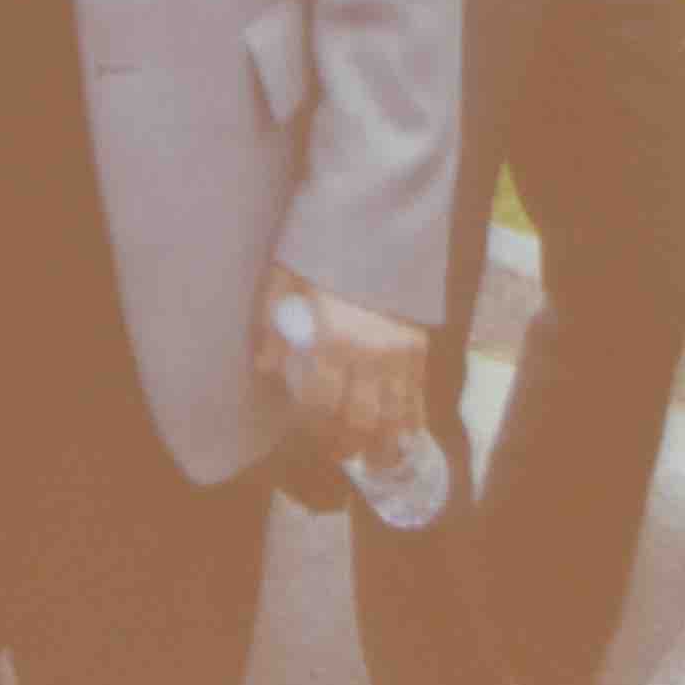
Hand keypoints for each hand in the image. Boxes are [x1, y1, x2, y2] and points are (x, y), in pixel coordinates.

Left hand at [261, 267, 430, 463]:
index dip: (311, 426)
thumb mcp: (285, 282)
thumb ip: (273, 327)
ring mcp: (399, 355)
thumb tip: (264, 367)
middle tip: (336, 455)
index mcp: (333, 342)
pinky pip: (418, 395)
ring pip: (393, 416)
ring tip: (373, 460)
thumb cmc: (323, 251)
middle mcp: (369, 357)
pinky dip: (412, 421)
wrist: (378, 224)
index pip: (320, 402)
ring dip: (383, 445)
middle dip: (345, 445)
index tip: (303, 433)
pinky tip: (405, 436)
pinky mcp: (421, 348)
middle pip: (358, 419)